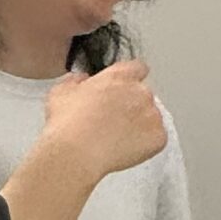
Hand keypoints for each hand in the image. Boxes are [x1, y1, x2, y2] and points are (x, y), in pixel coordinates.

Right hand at [42, 62, 166, 180]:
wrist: (77, 151)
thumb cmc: (68, 122)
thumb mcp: (61, 92)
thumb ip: (75, 80)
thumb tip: (82, 80)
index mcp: (120, 77)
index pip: (137, 68)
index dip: (130, 79)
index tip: (123, 89)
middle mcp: (141, 92)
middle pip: (144, 95)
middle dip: (132, 105)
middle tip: (113, 120)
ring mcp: (153, 115)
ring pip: (152, 116)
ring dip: (140, 124)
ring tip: (117, 137)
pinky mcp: (159, 137)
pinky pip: (157, 138)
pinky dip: (146, 144)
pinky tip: (126, 148)